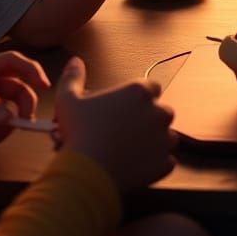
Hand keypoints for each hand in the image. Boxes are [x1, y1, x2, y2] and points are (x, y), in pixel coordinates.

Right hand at [55, 57, 176, 191]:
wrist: (86, 173)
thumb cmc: (79, 132)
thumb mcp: (68, 99)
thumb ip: (74, 77)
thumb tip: (75, 62)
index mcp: (139, 92)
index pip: (152, 87)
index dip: (141, 97)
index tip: (127, 107)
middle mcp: (157, 112)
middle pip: (162, 111)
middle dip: (150, 119)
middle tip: (129, 130)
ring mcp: (163, 139)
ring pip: (168, 137)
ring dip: (156, 141)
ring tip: (134, 150)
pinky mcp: (164, 163)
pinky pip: (167, 162)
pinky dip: (156, 164)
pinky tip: (138, 167)